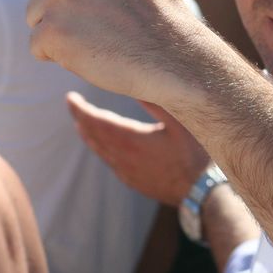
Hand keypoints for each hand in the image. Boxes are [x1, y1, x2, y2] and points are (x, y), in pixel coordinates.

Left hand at [27, 0, 203, 101]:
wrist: (174, 56)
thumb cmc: (160, 3)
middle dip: (62, 8)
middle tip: (104, 19)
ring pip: (35, 19)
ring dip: (61, 34)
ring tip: (100, 35)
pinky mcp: (50, 31)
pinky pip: (37, 47)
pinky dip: (59, 56)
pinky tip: (92, 53)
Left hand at [68, 92, 208, 205]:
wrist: (202, 192)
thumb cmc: (195, 154)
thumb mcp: (178, 121)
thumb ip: (156, 101)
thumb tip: (138, 81)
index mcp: (130, 139)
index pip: (96, 121)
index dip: (80, 109)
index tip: (70, 98)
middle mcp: (123, 157)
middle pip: (93, 136)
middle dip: (81, 119)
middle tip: (74, 106)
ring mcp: (127, 172)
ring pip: (100, 151)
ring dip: (89, 135)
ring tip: (82, 124)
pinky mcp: (134, 182)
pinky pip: (110, 163)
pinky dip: (102, 150)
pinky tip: (105, 148)